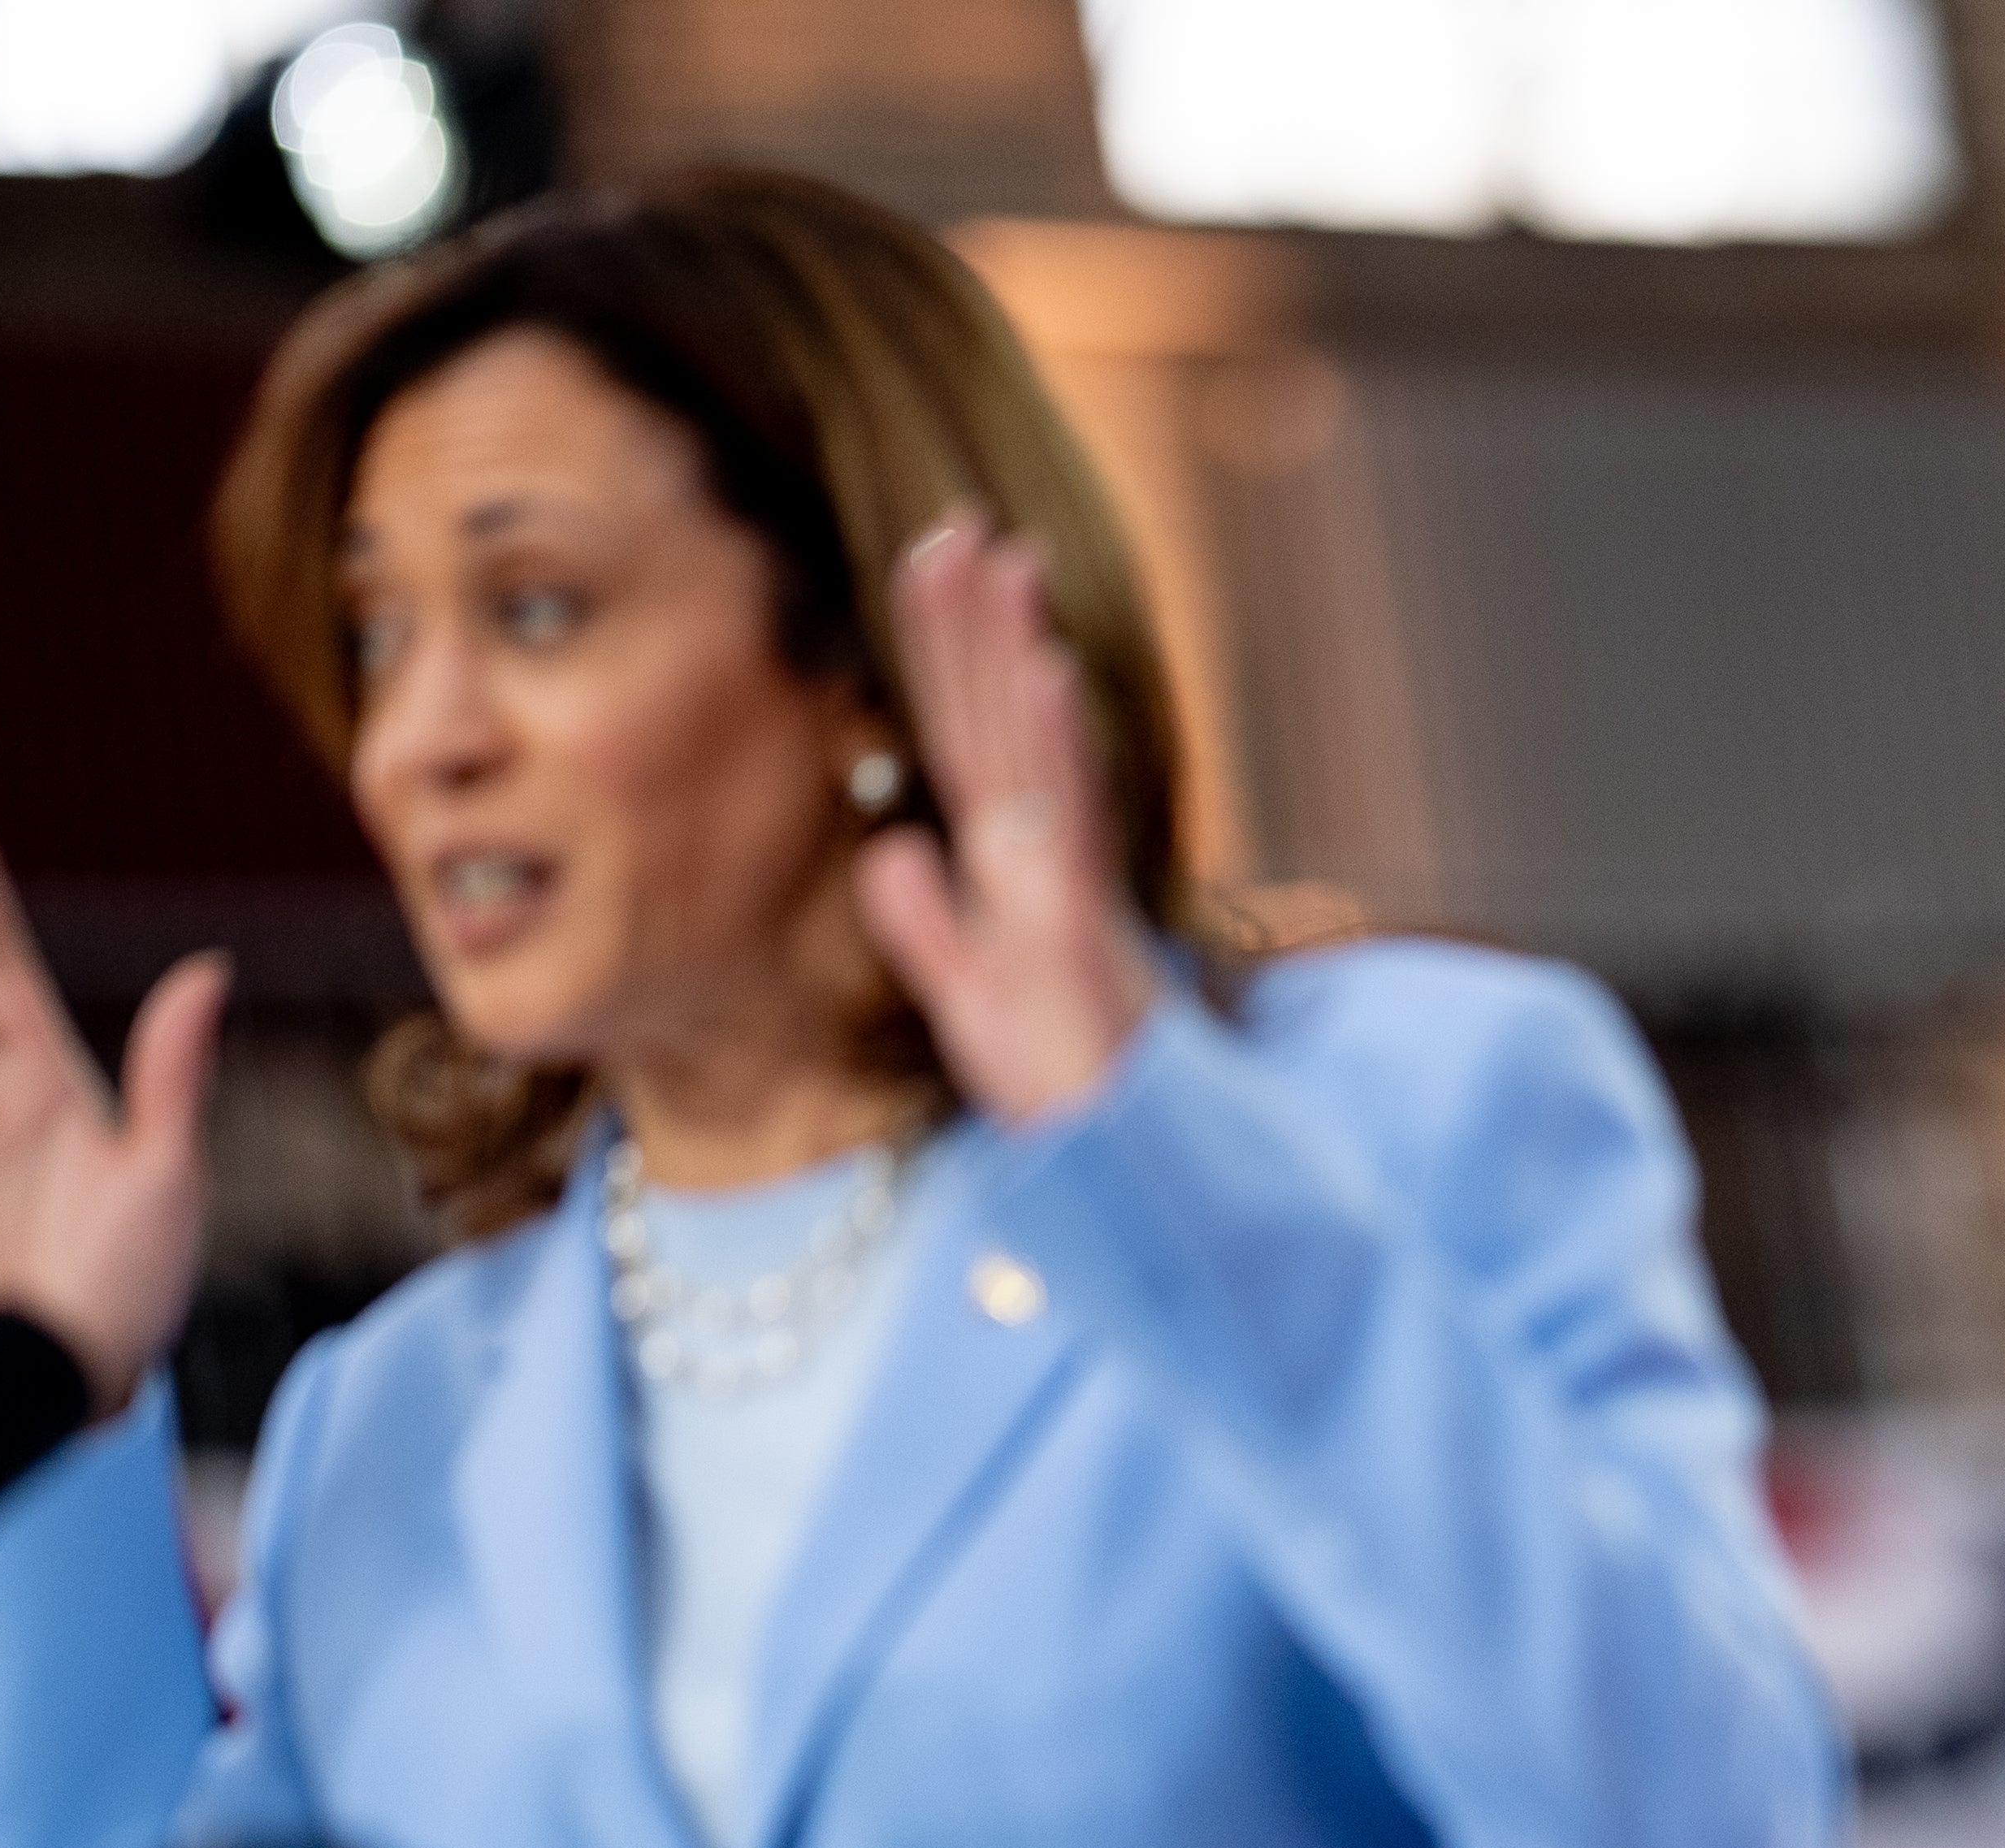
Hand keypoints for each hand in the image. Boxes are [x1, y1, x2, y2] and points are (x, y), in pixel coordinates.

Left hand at [853, 518, 1156, 1127]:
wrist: (1116, 1170)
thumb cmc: (1063, 1093)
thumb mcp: (970, 1001)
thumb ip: (926, 926)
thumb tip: (888, 849)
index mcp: (1013, 872)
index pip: (967, 743)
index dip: (945, 654)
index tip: (925, 563)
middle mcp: (1043, 864)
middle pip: (996, 723)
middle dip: (976, 622)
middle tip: (958, 520)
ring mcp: (1063, 892)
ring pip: (1032, 750)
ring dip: (1017, 650)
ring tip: (1002, 558)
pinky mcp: (1075, 934)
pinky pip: (1065, 824)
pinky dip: (1060, 746)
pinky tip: (1048, 671)